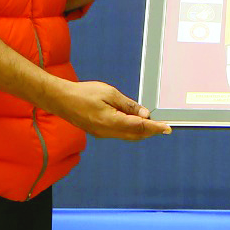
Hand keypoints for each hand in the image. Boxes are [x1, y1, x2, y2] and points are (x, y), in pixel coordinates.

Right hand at [57, 80, 171, 140]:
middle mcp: (107, 132)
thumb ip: (128, 105)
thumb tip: (145, 113)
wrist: (61, 99)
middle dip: (150, 131)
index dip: (155, 128)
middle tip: (163, 126)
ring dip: (140, 131)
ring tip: (152, 123)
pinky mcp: (98, 132)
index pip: (139, 127)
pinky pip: (119, 133)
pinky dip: (130, 129)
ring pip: (127, 136)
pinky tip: (134, 121)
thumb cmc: (84, 93)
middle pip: (135, 135)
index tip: (167, 128)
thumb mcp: (110, 93)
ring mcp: (102, 134)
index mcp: (111, 122)